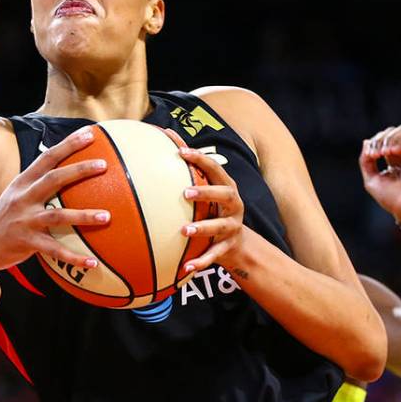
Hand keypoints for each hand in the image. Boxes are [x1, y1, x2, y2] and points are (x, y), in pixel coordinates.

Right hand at [0, 127, 109, 269]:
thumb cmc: (3, 218)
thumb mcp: (15, 195)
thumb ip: (36, 184)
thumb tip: (64, 171)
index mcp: (22, 183)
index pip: (47, 157)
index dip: (68, 144)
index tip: (90, 134)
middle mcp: (23, 198)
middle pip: (54, 179)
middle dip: (79, 170)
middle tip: (103, 165)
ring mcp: (25, 220)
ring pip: (58, 215)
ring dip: (84, 216)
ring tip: (107, 216)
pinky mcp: (27, 242)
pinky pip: (55, 250)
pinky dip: (74, 257)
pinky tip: (92, 263)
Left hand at [166, 129, 246, 272]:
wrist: (238, 244)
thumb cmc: (213, 209)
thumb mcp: (206, 190)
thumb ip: (188, 167)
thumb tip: (162, 134)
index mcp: (226, 187)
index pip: (215, 168)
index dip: (200, 159)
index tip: (180, 152)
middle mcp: (234, 205)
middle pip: (226, 195)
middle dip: (207, 192)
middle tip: (185, 193)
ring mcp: (232, 227)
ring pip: (220, 226)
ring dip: (203, 228)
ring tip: (184, 230)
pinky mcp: (227, 248)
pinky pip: (214, 256)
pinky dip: (201, 262)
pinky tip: (186, 267)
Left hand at [360, 125, 400, 220]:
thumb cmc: (391, 198)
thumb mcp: (371, 178)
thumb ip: (366, 160)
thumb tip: (366, 141)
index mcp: (395, 158)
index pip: (385, 138)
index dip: (375, 142)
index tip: (370, 156)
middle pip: (394, 132)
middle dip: (381, 139)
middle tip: (375, 153)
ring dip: (390, 138)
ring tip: (383, 152)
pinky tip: (392, 152)